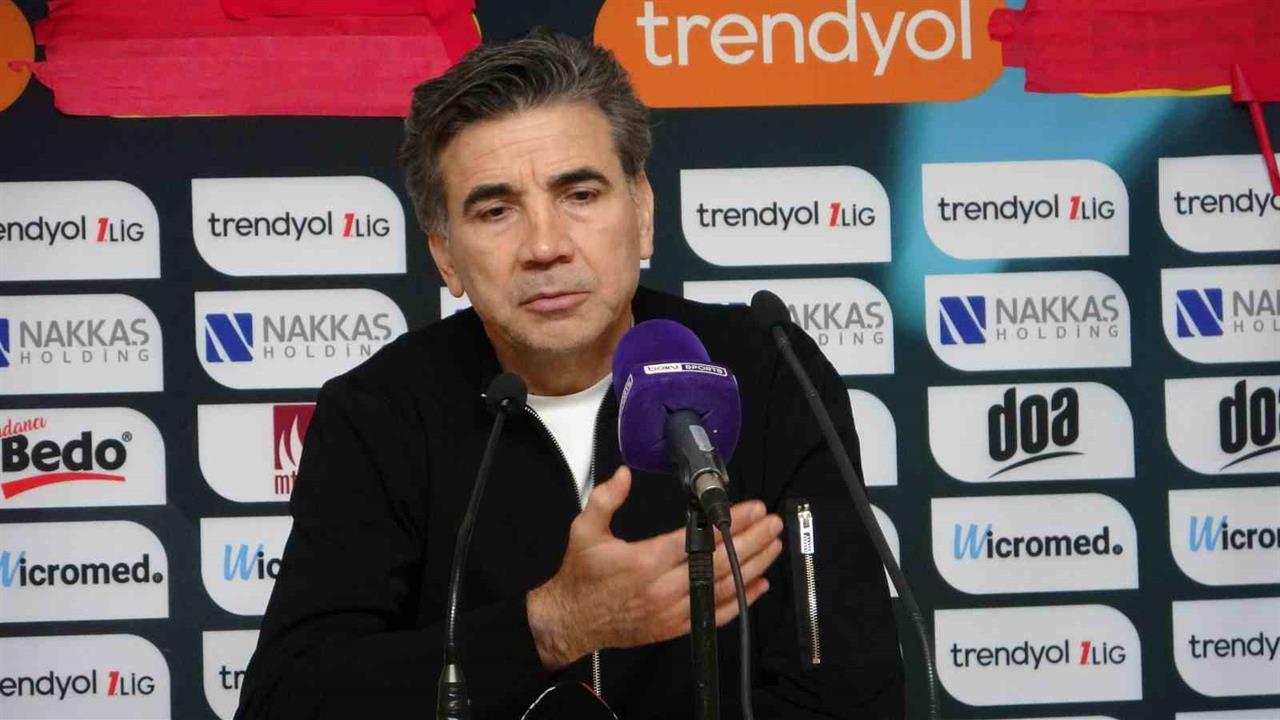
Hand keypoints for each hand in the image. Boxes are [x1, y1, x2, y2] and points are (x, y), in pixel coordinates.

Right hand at [526, 466, 782, 670]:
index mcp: (644, 563)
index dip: (726, 524)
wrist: (570, 620)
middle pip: (716, 564)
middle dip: (750, 541)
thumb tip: (624, 475)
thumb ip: (605, 499)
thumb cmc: (582, 576)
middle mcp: (662, 589)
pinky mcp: (674, 627)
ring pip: (721, 589)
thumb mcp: (584, 531)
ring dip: (752, 567)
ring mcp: (671, 612)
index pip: (695, 539)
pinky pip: (714, 614)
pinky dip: (740, 601)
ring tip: (773, 545)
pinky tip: (758, 585)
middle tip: (771, 523)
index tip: (749, 509)